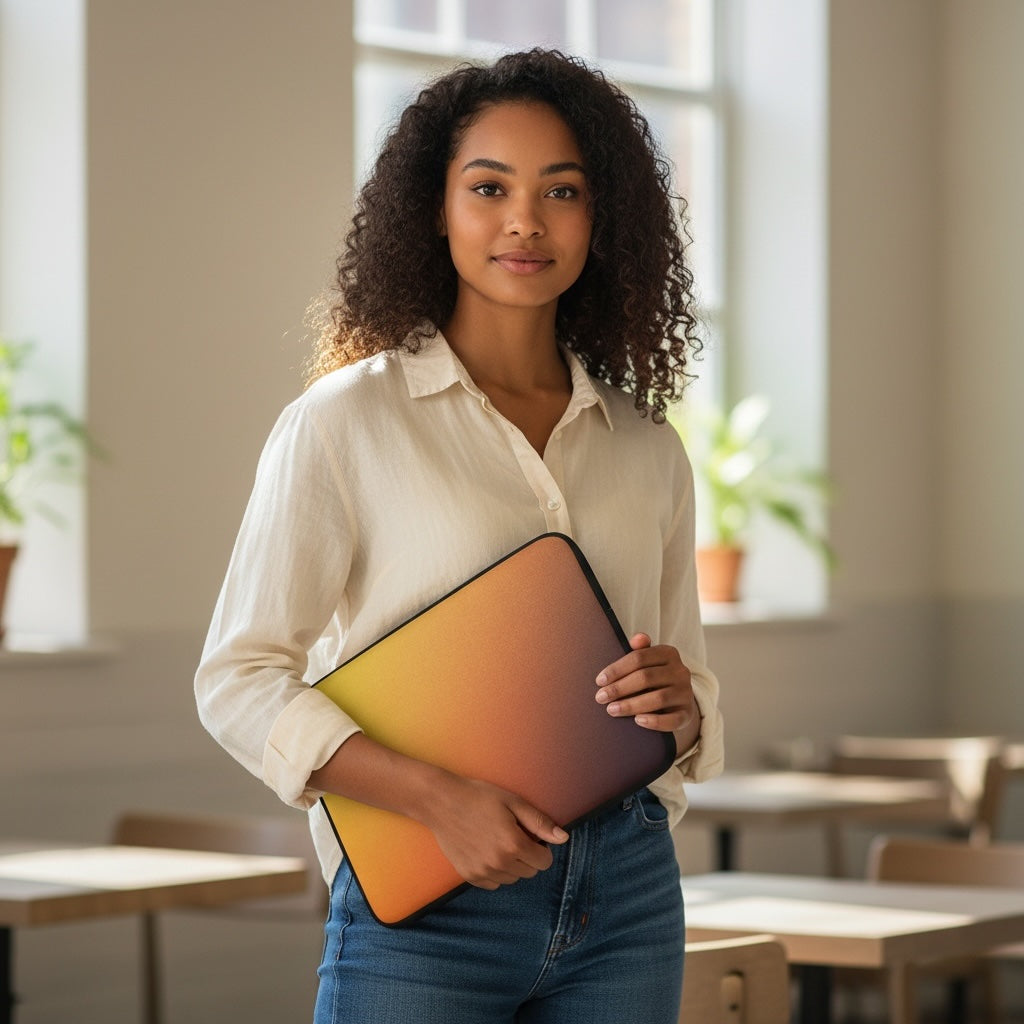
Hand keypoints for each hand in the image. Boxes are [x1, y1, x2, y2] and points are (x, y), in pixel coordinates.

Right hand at [417, 772, 568, 890]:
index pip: (544, 862)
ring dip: (512, 864)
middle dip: (528, 856)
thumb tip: (563, 838)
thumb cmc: (479, 797)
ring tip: (497, 841)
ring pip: (512, 879)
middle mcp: (499, 863)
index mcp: (513, 844)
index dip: (541, 848)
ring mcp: (483, 872)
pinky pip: (494, 883)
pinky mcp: (469, 876)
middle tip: (513, 835)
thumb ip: (540, 823)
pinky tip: (486, 851)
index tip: (531, 835)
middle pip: (529, 872)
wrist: (441, 802)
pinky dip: (495, 871)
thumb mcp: (513, 802)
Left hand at [595, 633, 699, 754]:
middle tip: (600, 698)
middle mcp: (680, 671)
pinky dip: (655, 721)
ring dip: (631, 705)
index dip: (617, 669)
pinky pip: (672, 720)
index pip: (639, 658)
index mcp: (669, 653)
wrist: (677, 701)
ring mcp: (685, 693)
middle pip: (646, 677)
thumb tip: (637, 639)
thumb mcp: (647, 661)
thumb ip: (640, 650)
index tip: (599, 681)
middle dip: (620, 688)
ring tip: (611, 710)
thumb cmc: (654, 678)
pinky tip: (637, 721)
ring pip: (658, 698)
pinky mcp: (687, 714)